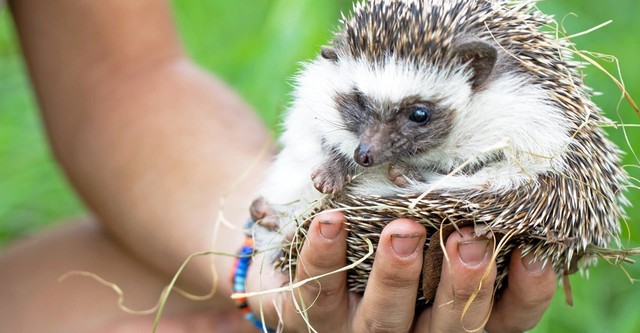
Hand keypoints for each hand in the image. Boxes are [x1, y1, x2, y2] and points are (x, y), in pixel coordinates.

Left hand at [246, 211, 555, 332]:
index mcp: (451, 317)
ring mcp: (358, 329)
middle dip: (462, 285)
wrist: (313, 255)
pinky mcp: (309, 317)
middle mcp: (413, 332)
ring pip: (383, 317)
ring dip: (396, 274)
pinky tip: (331, 219)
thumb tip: (508, 168)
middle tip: (469, 241)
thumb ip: (463, 216)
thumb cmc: (392, 235)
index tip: (534, 253)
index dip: (525, 293)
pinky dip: (324, 254)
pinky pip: (316, 290)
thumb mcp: (433, 228)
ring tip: (402, 230)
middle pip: (449, 325)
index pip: (505, 318)